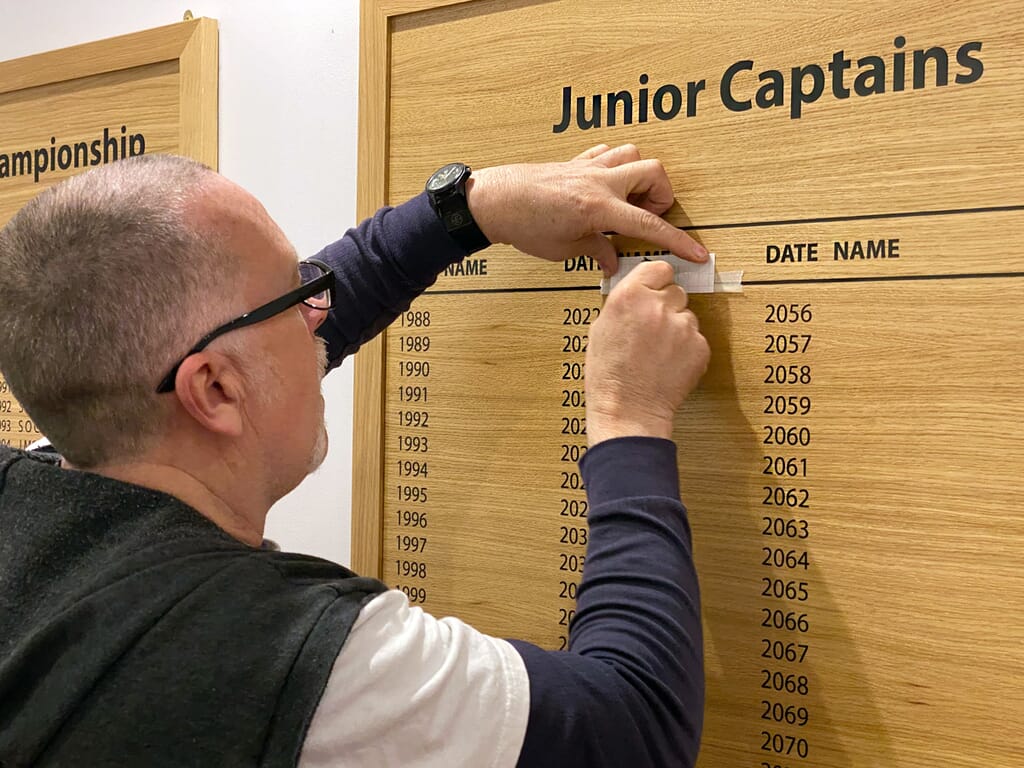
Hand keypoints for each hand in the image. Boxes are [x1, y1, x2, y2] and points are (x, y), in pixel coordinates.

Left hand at [467, 144, 707, 274]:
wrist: (493, 201)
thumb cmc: (523, 225)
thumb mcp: (564, 250)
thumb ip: (595, 251)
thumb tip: (613, 260)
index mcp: (599, 207)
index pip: (649, 224)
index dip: (676, 241)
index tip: (696, 253)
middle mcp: (599, 181)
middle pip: (653, 171)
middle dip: (661, 194)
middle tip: (648, 215)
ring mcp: (588, 167)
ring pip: (632, 153)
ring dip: (639, 175)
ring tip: (629, 200)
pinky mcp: (575, 161)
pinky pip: (606, 153)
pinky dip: (615, 166)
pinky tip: (607, 187)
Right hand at [584, 260, 709, 445]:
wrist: (628, 410)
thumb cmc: (609, 375)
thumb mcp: (601, 329)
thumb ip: (623, 304)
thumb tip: (637, 293)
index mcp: (629, 296)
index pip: (659, 268)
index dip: (657, 280)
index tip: (657, 288)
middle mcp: (658, 306)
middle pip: (676, 291)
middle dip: (667, 306)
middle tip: (653, 328)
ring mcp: (682, 327)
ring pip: (688, 316)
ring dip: (678, 328)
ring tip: (659, 351)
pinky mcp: (699, 347)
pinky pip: (697, 339)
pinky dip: (688, 349)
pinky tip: (669, 363)